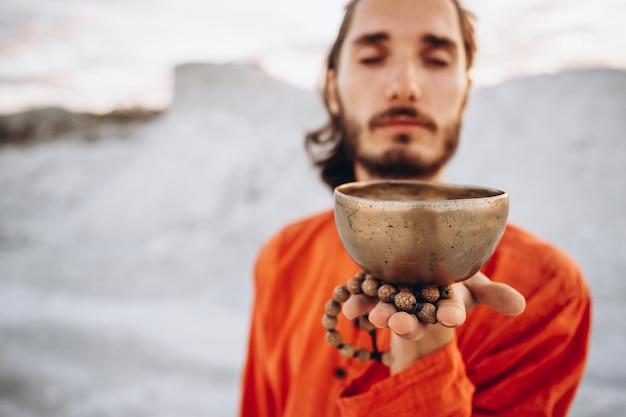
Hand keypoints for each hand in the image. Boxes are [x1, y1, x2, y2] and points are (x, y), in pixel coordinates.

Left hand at [342, 272, 525, 373]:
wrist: (419, 259)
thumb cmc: (451, 273)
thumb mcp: (473, 280)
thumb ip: (493, 293)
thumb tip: (520, 306)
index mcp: (444, 302)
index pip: (450, 311)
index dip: (451, 314)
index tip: (451, 318)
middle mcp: (419, 306)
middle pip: (415, 318)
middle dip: (410, 323)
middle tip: (403, 326)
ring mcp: (395, 301)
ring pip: (389, 311)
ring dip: (381, 315)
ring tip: (374, 318)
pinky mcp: (373, 292)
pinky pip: (364, 298)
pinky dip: (356, 302)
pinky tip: (347, 308)